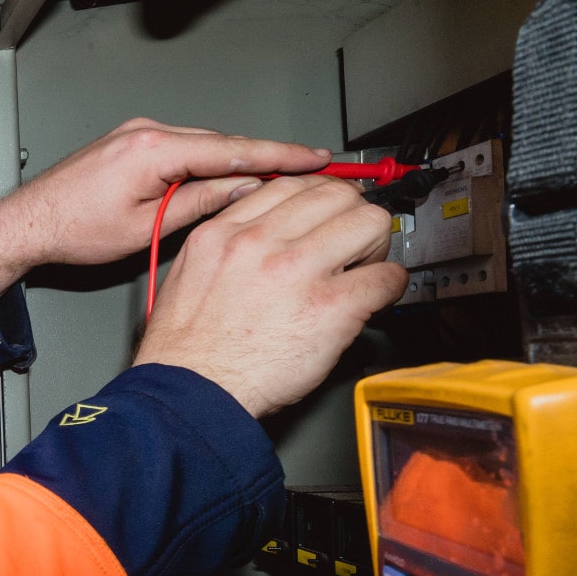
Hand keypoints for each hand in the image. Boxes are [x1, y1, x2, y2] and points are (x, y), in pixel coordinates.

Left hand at [0, 118, 331, 293]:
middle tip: (308, 173)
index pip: (233, 150)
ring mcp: (138, 133)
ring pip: (204, 146)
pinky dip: (208, 161)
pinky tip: (226, 178)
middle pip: (223, 145)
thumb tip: (243, 192)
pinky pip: (183, 148)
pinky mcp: (132, 141)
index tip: (314, 158)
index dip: (280, 155)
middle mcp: (147, 132)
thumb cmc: (73, 230)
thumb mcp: (146, 228)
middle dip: (266, 159)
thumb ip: (199, 204)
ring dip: (236, 162)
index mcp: (153, 149)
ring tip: (274, 182)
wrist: (30, 222)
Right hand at [134, 176, 407, 417]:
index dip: (320, 196)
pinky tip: (373, 298)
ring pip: (370, 223)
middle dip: (352, 214)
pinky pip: (385, 277)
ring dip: (376, 245)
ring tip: (364, 268)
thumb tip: (262, 230)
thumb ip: (224, 243)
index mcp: (225, 231)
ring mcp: (298, 270)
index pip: (291, 184)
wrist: (193, 392)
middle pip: (337, 193)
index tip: (327, 212)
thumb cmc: (187, 349)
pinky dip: (389, 286)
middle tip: (352, 242)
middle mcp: (261, 242)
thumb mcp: (187, 274)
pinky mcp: (331, 307)